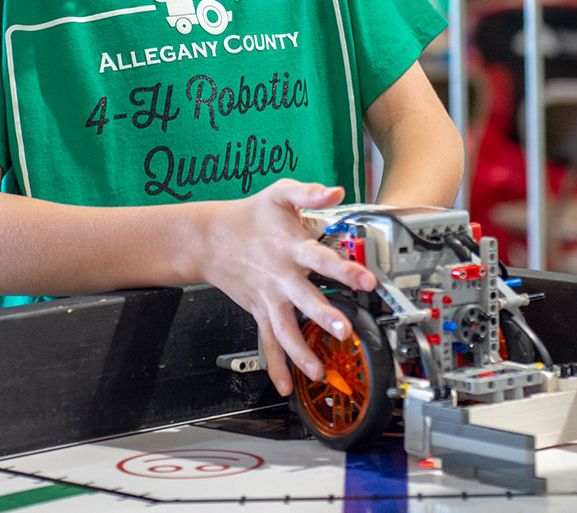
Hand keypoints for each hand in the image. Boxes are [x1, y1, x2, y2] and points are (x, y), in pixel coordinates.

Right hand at [198, 180, 376, 396]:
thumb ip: (310, 192)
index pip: (321, 258)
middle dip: (323, 316)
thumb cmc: (250, 216)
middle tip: (343, 331)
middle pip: (304, 299)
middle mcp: (280, 277)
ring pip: (284, 330)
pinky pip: (267, 342)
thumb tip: (336, 190)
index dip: (344, 269)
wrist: (210, 238)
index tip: (366, 279)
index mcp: (290, 247)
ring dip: (300, 352)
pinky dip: (275, 365)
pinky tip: (285, 385)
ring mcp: (268, 298)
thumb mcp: (280, 194)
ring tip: (317, 371)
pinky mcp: (259, 311)